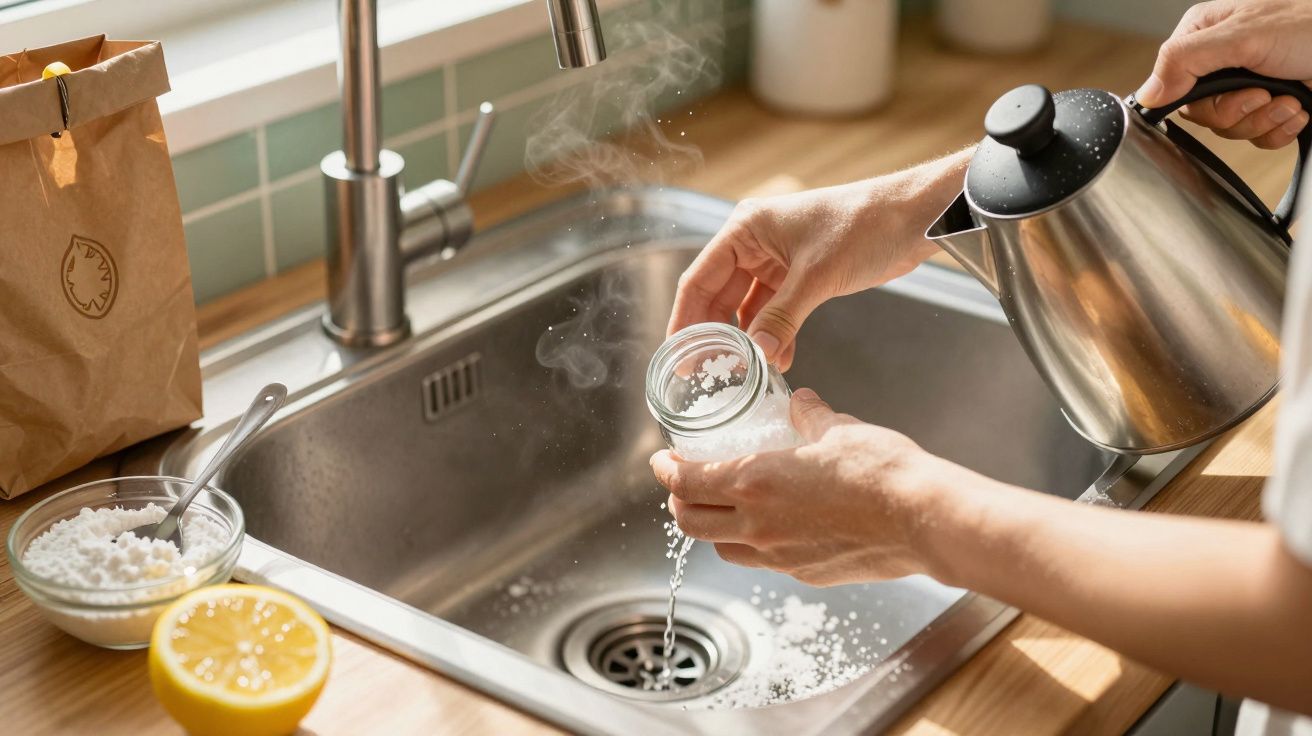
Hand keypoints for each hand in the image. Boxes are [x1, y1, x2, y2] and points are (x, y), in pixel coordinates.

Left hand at [649, 388, 978, 586]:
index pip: (686, 482)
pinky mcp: (804, 573)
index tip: (664, 460)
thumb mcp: (839, 429)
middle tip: (683, 484)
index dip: (666, 471)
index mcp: (755, 482)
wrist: (923, 519)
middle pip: (690, 523)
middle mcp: (757, 524)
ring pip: (723, 547)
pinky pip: (762, 561)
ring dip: (713, 527)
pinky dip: (753, 543)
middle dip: (678, 502)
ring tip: (723, 506)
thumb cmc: (882, 472)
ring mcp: (779, 556)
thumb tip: (801, 403)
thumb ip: (810, 416)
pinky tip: (772, 525)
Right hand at [666, 153, 968, 369]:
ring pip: (746, 306)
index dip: (686, 319)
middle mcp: (754, 242)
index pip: (700, 279)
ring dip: (748, 339)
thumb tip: (755, 354)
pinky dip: (774, 334)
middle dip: (715, 335)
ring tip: (745, 373)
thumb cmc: (866, 225)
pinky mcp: (799, 274)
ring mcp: (776, 259)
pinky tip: (778, 359)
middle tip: (708, 374)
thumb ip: (782, 317)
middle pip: (718, 295)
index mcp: (746, 228)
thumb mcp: (818, 275)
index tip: (679, 356)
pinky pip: (774, 310)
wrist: (915, 217)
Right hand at [1136, 0, 1311, 148]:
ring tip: (1288, 99)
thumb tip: (1145, 94)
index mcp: (1205, 36)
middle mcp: (1222, 61)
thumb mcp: (1242, 36)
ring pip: (1232, 129)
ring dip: (1264, 121)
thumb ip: (1184, 61)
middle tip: (1263, 93)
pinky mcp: (1272, 106)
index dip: (1201, 102)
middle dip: (1239, 112)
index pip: (1172, 87)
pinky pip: (1259, 138)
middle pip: (1204, 115)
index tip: (1227, 94)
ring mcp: (1249, 85)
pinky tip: (1297, 108)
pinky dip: (1280, 129)